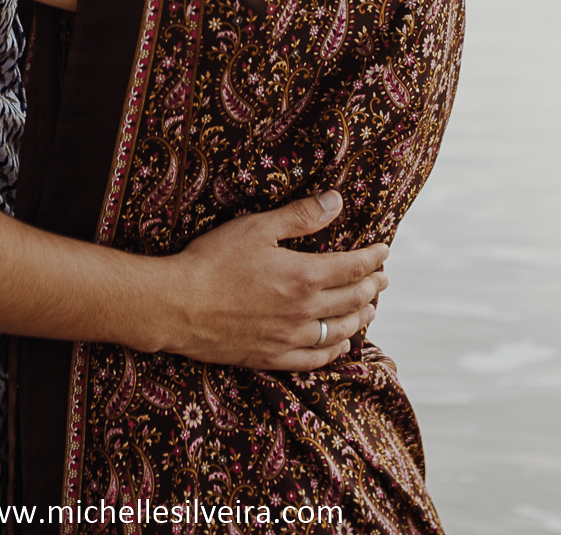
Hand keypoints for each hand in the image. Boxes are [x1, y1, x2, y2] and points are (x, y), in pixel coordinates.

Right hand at [165, 190, 387, 371]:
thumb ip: (300, 216)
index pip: (352, 268)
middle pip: (352, 300)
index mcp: (304, 276)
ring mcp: (289, 338)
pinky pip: (315, 359)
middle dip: (372, 286)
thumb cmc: (212, 260)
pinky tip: (341, 345)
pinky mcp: (271, 357)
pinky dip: (335, 351)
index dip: (372, 259)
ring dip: (360, 318)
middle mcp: (304, 312)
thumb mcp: (257, 227)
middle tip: (383, 278)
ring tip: (369, 308)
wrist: (177, 305)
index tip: (384, 251)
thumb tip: (336, 201)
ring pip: (340, 332)